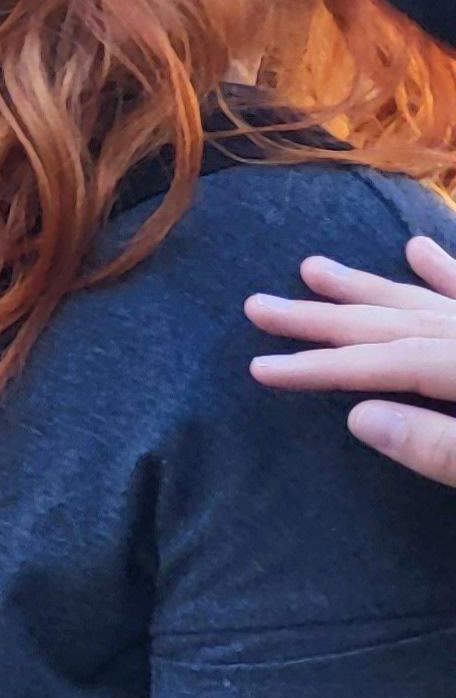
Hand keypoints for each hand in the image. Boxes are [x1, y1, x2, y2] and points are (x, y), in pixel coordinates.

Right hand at [249, 239, 455, 488]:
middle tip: (260, 305)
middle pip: (397, 325)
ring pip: (427, 303)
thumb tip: (358, 418)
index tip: (259, 367)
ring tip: (313, 268)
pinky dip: (445, 272)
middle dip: (324, 318)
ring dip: (369, 288)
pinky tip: (416, 249)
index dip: (322, 366)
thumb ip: (441, 447)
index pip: (388, 364)